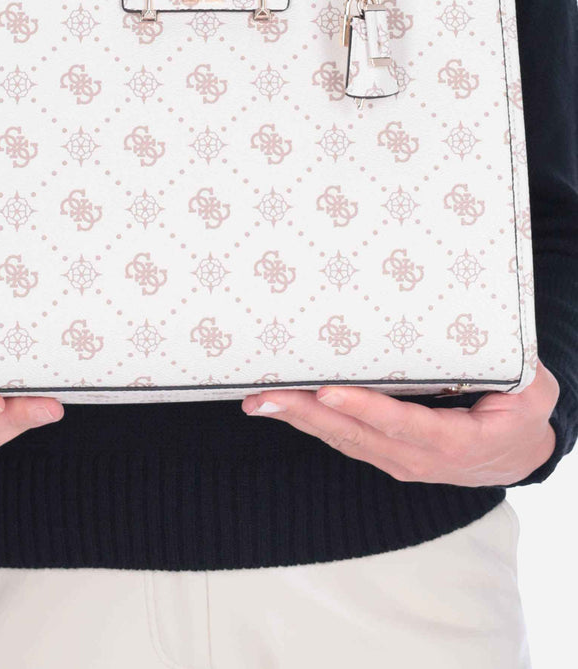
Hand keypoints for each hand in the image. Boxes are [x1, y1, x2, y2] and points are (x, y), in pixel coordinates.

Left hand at [241, 358, 559, 485]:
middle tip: (265, 396)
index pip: (405, 426)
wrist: (517, 453)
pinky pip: (345, 439)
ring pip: (342, 440)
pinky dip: (311, 423)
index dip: (365, 410)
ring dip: (298, 420)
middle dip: (307, 415)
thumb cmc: (521, 411)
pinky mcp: (385, 454)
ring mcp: (399, 461)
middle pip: (357, 436)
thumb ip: (510, 368)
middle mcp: (419, 459)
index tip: (329, 392)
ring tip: (259, 399)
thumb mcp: (528, 388)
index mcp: (456, 443)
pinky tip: (282, 406)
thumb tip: (482, 327)